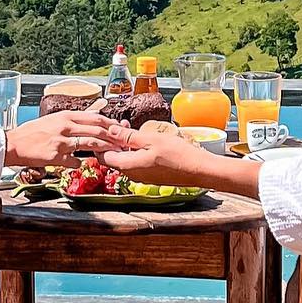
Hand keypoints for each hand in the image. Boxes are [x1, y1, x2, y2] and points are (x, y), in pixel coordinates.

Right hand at [5, 110, 119, 169]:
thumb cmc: (34, 132)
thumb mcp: (55, 119)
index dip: (111, 124)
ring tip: (114, 154)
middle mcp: (65, 126)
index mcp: (65, 116)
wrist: (14, 144)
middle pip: (96, 130)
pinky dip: (81, 164)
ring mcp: (61, 141)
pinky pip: (75, 162)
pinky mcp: (56, 156)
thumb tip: (97, 110)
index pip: (95, 118)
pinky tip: (83, 165)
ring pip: (90, 144)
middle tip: (123, 143)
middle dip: (113, 137)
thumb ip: (75, 118)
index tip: (121, 130)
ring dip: (104, 150)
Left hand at [101, 123, 221, 187]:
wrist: (199, 170)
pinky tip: (143, 141)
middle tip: (121, 125)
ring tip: (132, 129)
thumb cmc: (177, 154)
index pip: (103, 155)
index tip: (108, 127)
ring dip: (124, 145)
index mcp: (127, 165)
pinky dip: (134, 151)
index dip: (102, 141)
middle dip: (113, 141)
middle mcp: (131, 174)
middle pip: (112, 158)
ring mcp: (141, 177)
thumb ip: (128, 136)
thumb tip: (110, 130)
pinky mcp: (150, 176)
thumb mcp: (150, 139)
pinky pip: (135, 163)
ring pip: (124, 160)